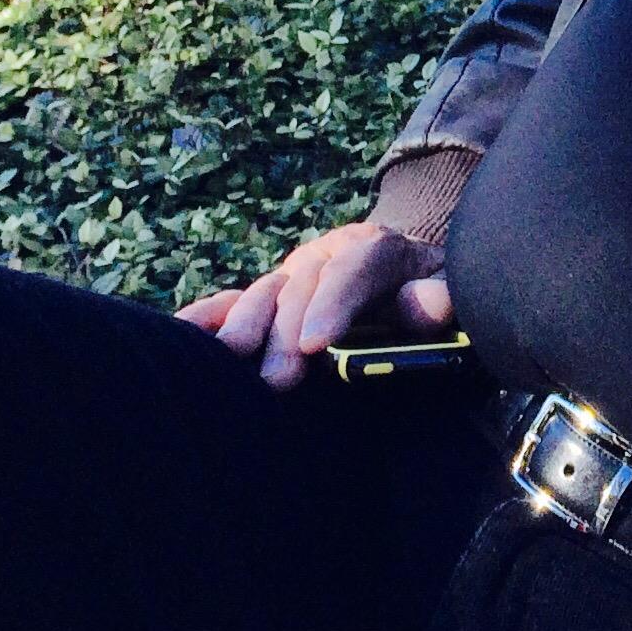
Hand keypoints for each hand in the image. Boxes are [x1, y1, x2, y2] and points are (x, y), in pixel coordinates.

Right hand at [175, 220, 449, 388]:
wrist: (408, 276)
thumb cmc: (432, 294)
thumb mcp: (452, 290)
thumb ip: (440, 297)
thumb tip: (421, 305)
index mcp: (376, 250)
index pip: (354, 270)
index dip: (332, 305)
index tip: (314, 345)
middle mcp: (327, 255)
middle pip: (304, 287)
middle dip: (287, 332)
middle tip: (277, 381)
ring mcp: (294, 274)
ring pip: (265, 293)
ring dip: (245, 325)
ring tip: (229, 359)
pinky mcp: (271, 295)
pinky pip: (234, 301)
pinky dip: (207, 315)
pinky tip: (179, 331)